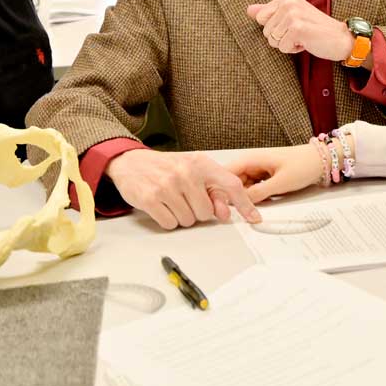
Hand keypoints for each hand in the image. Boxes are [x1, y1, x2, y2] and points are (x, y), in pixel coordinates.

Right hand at [104, 149, 261, 229]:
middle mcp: (185, 173)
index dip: (245, 204)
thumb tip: (225, 213)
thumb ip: (212, 189)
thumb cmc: (166, 166)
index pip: (231, 185)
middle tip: (186, 199)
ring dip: (181, 216)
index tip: (254, 218)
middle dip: (197, 211)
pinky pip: (170, 223)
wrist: (131, 162)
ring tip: (172, 200)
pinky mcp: (150, 199)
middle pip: (206, 213)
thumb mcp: (192, 169)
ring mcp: (167, 186)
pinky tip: (162, 206)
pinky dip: (167, 220)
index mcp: (200, 163)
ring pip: (188, 220)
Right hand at [224, 144, 321, 202]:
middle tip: (240, 212)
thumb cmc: (303, 165)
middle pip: (232, 182)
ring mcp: (257, 169)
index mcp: (251, 159)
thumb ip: (260, 193)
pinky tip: (262, 204)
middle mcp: (251, 163)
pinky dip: (255, 196)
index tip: (224, 204)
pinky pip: (253, 188)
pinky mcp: (264, 176)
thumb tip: (242, 202)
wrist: (321, 160)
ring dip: (246, 198)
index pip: (226, 173)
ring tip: (252, 208)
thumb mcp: (281, 182)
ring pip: (243, 187)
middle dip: (234, 197)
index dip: (222, 189)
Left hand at [246, 0, 352, 60]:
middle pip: (265, 31)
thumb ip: (270, 12)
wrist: (340, 38)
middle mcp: (287, 1)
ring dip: (287, 44)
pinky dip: (293, 49)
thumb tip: (249, 10)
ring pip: (272, 40)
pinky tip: (306, 42)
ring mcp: (292, 14)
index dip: (275, 28)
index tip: (293, 26)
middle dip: (280, 38)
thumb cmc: (315, 29)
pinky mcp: (297, 28)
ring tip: (303, 37)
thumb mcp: (291, 17)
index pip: (260, 18)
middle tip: (300, 33)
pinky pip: (281, 47)